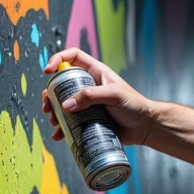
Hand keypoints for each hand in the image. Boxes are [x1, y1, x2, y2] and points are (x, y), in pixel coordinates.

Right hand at [43, 47, 157, 146]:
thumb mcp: (114, 95)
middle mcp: (88, 87)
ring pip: (63, 104)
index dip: (58, 59)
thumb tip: (66, 105)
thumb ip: (91, 97)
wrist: (145, 127)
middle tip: (47, 106)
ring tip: (54, 122)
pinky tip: (59, 135)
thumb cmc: (135, 106)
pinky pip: (70, 123)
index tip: (48, 71)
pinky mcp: (88, 120)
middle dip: (50, 94)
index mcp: (95, 73)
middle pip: (61, 84)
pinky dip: (62, 129)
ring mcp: (87, 104)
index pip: (72, 57)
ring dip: (54, 113)